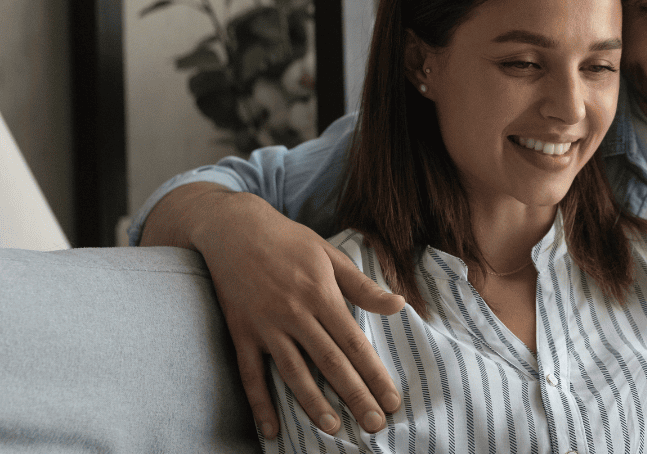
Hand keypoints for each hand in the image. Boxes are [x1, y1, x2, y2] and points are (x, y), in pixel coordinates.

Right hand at [142, 183, 404, 437]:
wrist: (233, 228)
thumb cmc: (289, 240)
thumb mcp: (330, 255)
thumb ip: (363, 286)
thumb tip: (400, 305)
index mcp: (321, 294)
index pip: (354, 343)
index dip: (374, 373)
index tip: (392, 400)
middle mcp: (295, 313)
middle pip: (330, 362)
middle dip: (354, 395)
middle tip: (374, 425)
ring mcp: (265, 325)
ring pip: (293, 372)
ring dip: (312, 404)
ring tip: (333, 429)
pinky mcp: (240, 332)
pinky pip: (250, 374)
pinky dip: (260, 404)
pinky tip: (271, 431)